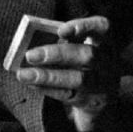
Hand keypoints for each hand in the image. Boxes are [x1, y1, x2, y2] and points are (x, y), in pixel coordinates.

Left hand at [15, 16, 119, 131]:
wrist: (100, 105)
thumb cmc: (83, 69)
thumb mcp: (80, 53)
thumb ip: (64, 44)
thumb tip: (32, 43)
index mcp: (106, 43)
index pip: (103, 27)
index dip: (83, 26)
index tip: (61, 29)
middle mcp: (109, 62)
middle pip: (88, 55)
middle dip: (57, 54)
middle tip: (30, 55)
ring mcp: (104, 84)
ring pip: (78, 79)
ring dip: (47, 76)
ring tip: (24, 74)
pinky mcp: (93, 103)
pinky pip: (69, 95)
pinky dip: (47, 89)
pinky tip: (31, 84)